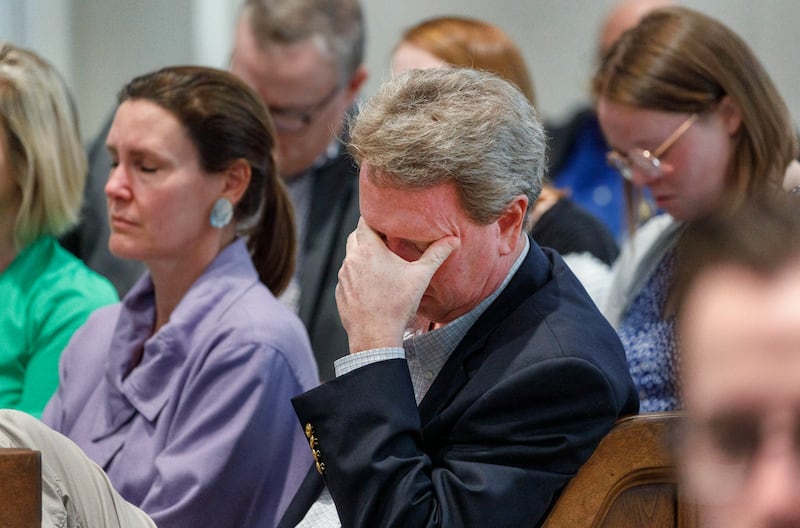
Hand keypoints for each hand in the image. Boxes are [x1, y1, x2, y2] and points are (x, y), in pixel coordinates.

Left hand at [335, 218, 458, 352]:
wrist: (375, 337)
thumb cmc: (397, 305)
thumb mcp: (420, 276)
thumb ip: (436, 254)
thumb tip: (453, 240)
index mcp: (368, 249)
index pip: (365, 221)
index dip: (376, 219)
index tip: (387, 221)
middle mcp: (351, 259)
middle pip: (356, 237)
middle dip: (369, 236)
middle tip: (387, 242)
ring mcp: (343, 277)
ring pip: (351, 257)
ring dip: (363, 257)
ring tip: (381, 265)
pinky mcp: (340, 292)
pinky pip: (348, 277)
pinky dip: (357, 276)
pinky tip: (372, 286)